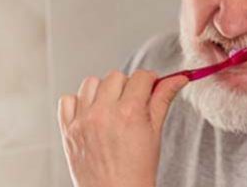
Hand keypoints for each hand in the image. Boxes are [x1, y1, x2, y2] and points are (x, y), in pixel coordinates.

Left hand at [57, 70, 188, 186]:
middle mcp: (104, 113)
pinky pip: (67, 100)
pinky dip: (79, 102)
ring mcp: (83, 121)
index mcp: (129, 112)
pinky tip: (91, 113)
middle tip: (132, 102)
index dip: (149, 80)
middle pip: (116, 76)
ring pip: (90, 83)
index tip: (151, 87)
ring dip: (102, 90)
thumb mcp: (155, 132)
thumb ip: (163, 99)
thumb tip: (178, 79)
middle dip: (127, 85)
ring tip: (111, 106)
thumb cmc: (138, 169)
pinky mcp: (68, 130)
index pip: (140, 76)